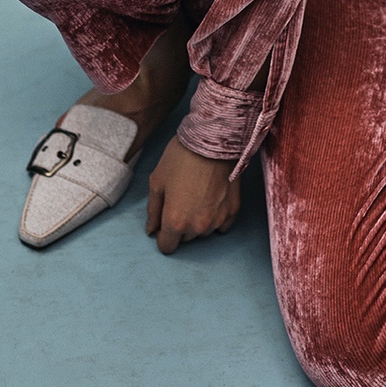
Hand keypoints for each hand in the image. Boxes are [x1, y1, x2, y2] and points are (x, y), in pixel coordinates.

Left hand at [146, 135, 239, 253]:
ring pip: (203, 232)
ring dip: (198, 221)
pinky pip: (222, 225)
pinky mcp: (233, 210)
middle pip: (185, 239)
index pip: (166, 247)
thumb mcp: (157, 181)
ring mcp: (218, 220)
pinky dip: (216, 216)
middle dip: (180, 225)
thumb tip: (151, 230)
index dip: (162, 234)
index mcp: (175, 222)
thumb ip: (152, 210)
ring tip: (197, 195)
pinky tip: (213, 198)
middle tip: (181, 199)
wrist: (213, 139)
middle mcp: (197, 227)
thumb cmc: (181, 158)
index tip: (164, 218)